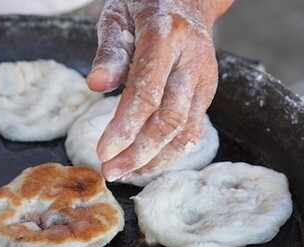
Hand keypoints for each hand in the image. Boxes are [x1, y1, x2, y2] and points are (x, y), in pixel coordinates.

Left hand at [87, 0, 233, 180]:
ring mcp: (204, 77)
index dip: (124, 127)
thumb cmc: (145, 4)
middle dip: (139, 152)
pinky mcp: (208, 91)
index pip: (146, 92)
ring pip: (185, 130)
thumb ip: (108, 51)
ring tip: (124, 173)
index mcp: (166, 36)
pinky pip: (193, 130)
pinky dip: (170, 152)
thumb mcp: (117, 15)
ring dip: (154, 159)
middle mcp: (191, 59)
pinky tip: (145, 163)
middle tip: (110, 171)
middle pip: (169, 118)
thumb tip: (95, 85)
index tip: (102, 151)